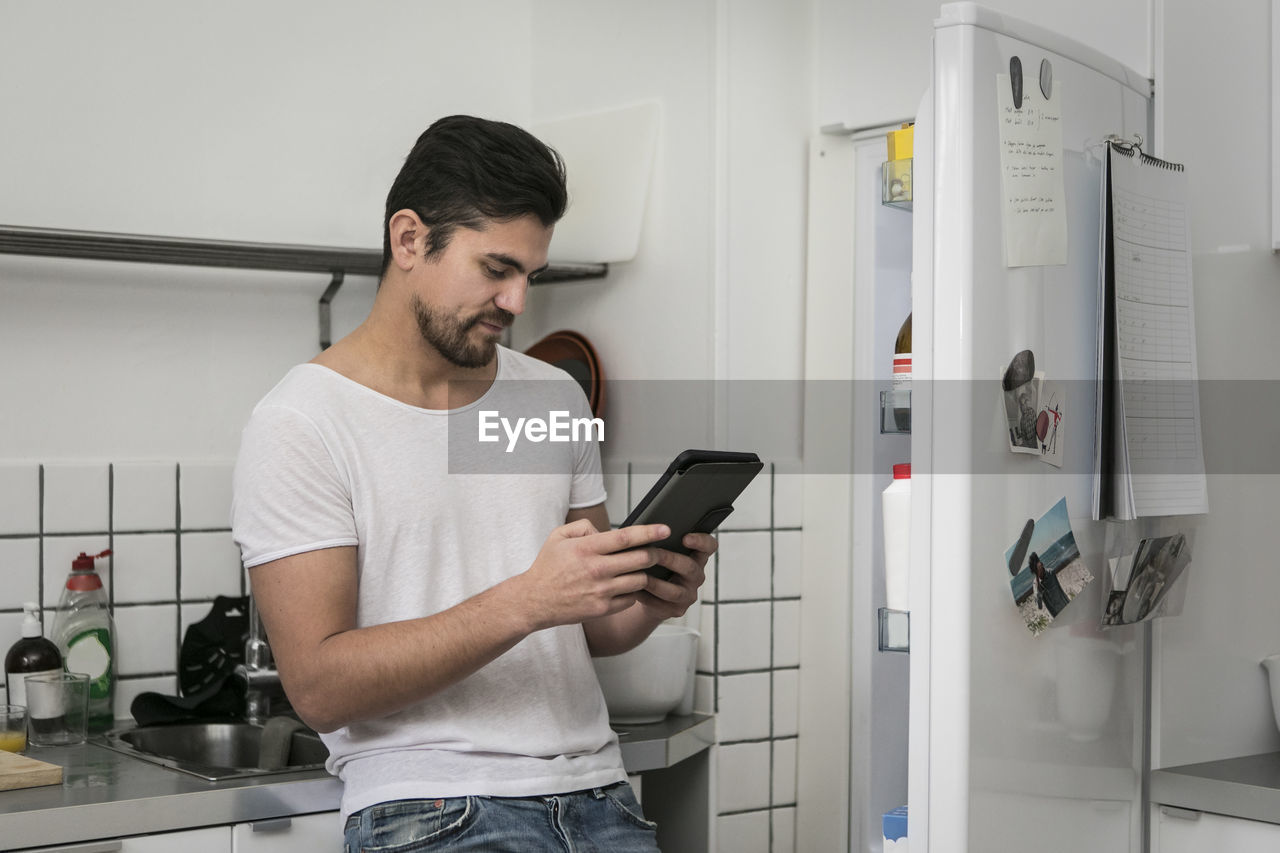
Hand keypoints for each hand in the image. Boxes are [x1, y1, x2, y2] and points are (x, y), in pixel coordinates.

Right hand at [517, 519, 674, 630]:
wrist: (534, 601)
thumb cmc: (547, 567)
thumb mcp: (558, 536)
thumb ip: (583, 526)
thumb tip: (605, 530)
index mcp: (586, 548)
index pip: (626, 537)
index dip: (649, 532)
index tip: (665, 529)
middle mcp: (596, 569)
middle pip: (641, 559)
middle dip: (655, 553)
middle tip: (659, 550)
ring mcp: (601, 591)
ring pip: (640, 580)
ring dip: (646, 573)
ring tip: (644, 569)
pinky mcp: (602, 609)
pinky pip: (631, 598)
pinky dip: (634, 591)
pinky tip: (628, 586)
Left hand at [637, 532, 716, 619]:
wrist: (649, 594)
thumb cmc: (654, 565)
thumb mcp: (661, 550)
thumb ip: (661, 540)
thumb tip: (647, 527)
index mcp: (697, 556)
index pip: (709, 546)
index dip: (701, 541)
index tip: (685, 537)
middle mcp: (696, 575)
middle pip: (690, 567)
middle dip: (670, 560)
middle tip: (654, 554)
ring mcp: (688, 594)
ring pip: (675, 590)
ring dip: (657, 583)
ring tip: (641, 576)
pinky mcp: (676, 609)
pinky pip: (662, 604)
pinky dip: (647, 597)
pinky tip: (635, 590)